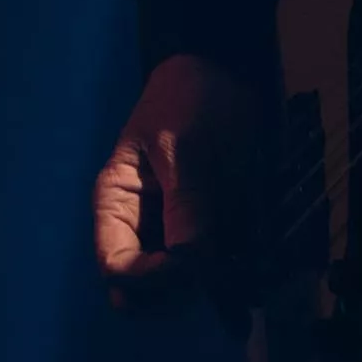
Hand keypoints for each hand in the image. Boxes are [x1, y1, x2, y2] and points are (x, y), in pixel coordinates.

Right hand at [93, 52, 254, 320]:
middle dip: (176, 291)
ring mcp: (169, 231)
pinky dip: (227, 271)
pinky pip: (209, 268)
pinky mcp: (203, 229)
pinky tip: (245, 253)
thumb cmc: (190, 97)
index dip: (151, 280)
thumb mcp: (185, 145)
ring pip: (178, 288)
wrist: (224, 68)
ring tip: (235, 254)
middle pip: (141, 294)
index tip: (192, 266)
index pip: (116, 270)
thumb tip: (192, 266)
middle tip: (214, 268)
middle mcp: (139, 227)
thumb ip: (186, 204)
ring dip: (206, 283)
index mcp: (117, 204)